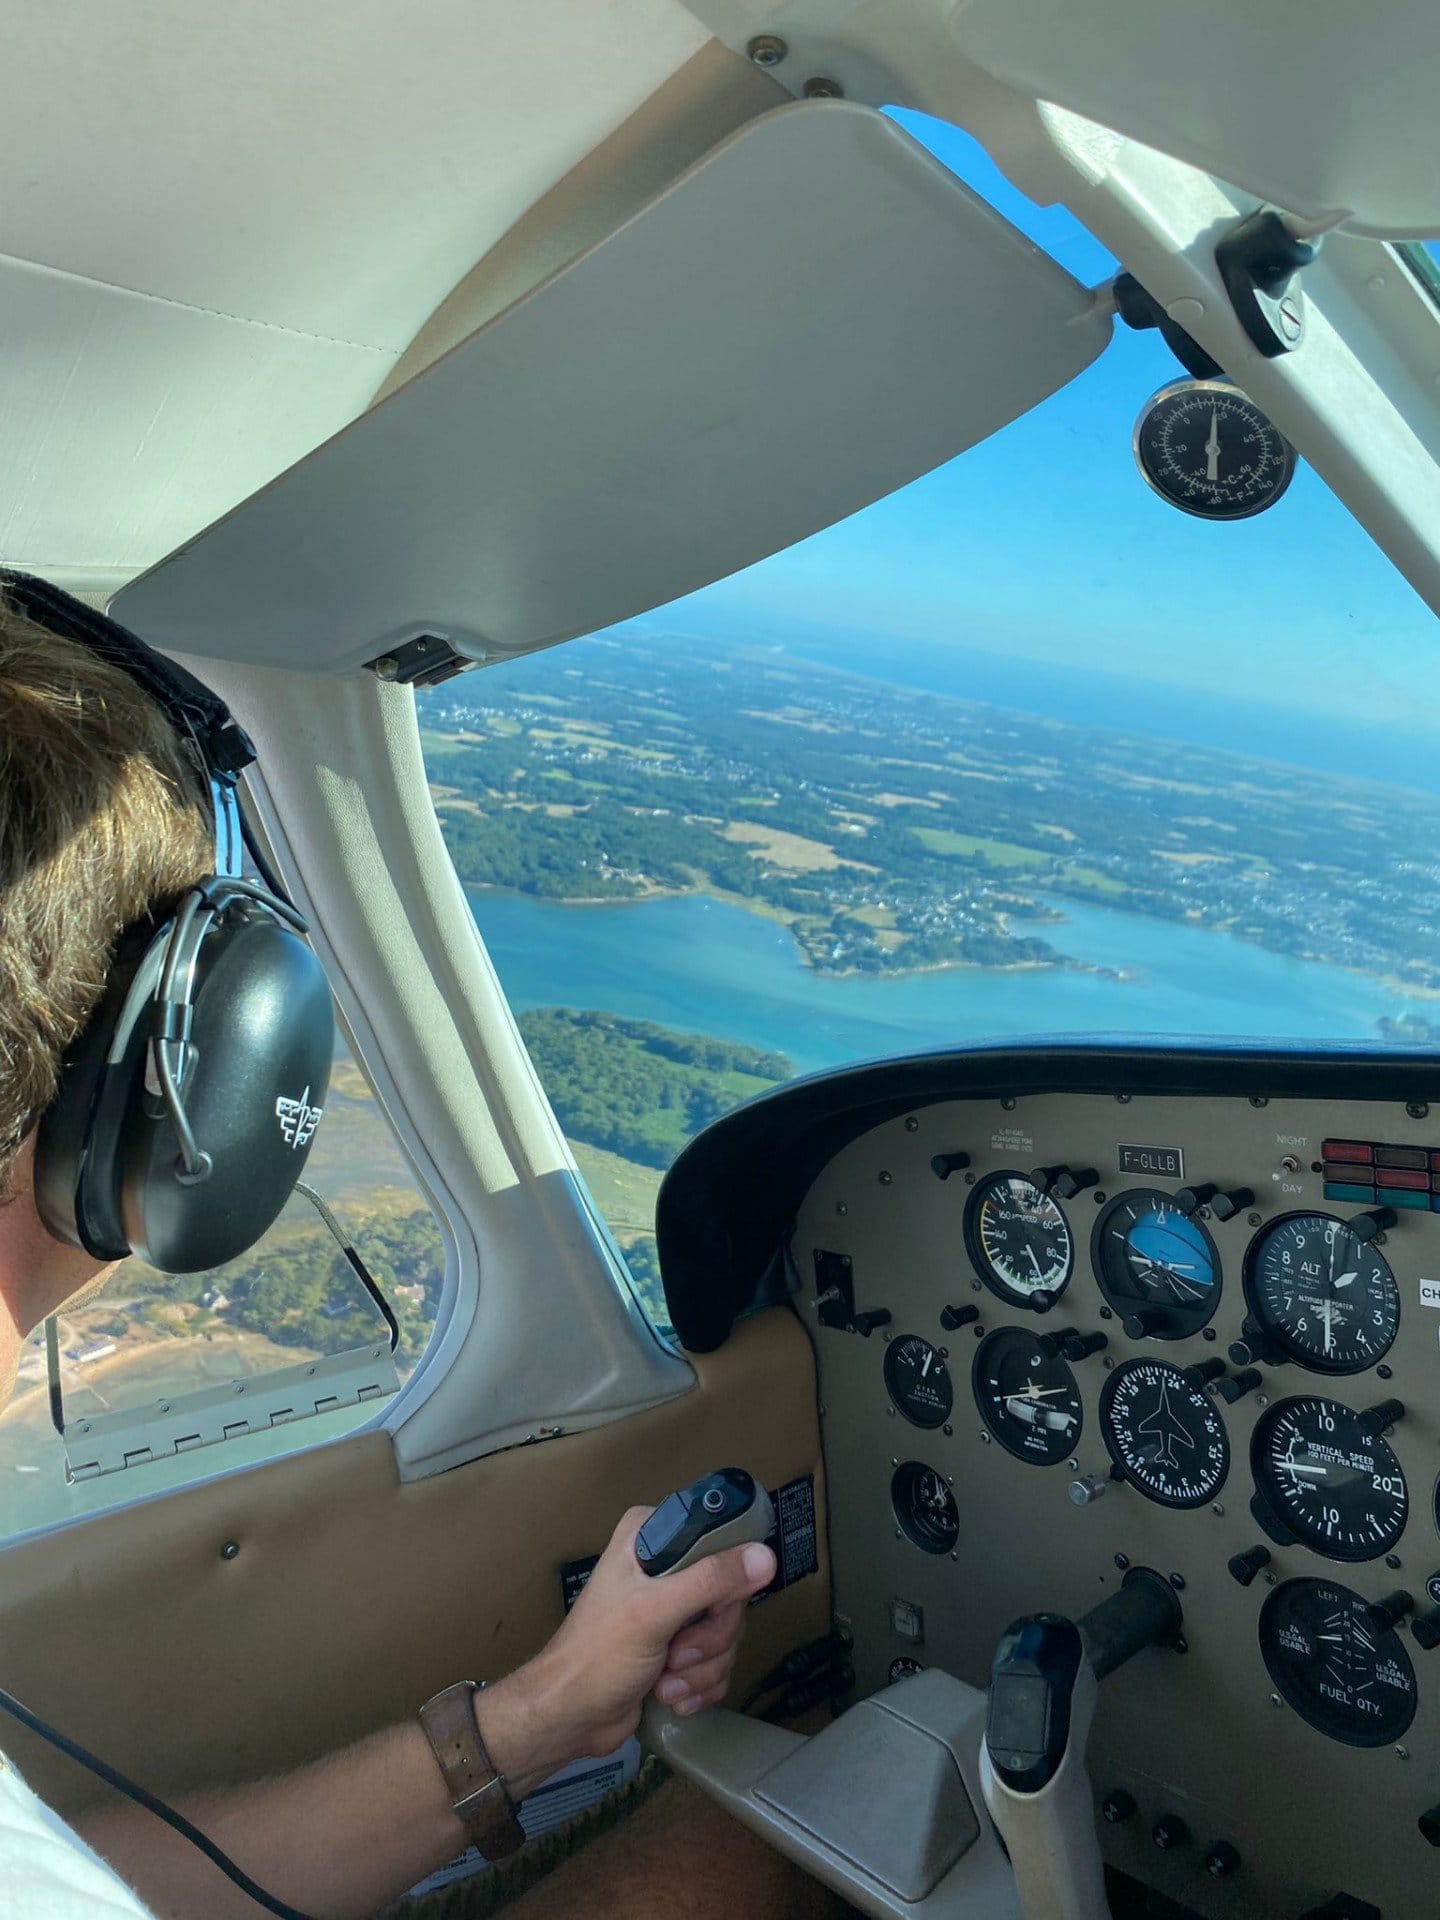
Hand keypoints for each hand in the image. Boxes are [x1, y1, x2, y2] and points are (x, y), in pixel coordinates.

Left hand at [475, 1506, 774, 1796]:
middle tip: (676, 1655)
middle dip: (708, 1638)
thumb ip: (710, 1581)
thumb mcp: (654, 1611)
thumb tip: (766, 1556)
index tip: (713, 1607)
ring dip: (701, 1669)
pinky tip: (670, 1696)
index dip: (725, 1577)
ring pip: (727, 1632)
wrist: (570, 1717)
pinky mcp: (680, 1646)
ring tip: (666, 1682)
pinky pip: (719, 1661)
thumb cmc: (598, 1656)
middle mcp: (666, 1565)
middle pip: (729, 1593)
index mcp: (651, 1537)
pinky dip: (699, 1685)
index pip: (718, 1536)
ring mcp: (675, 1607)